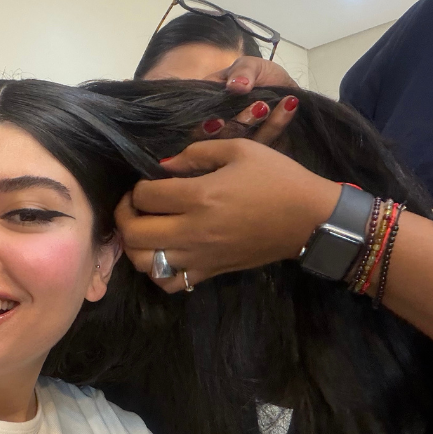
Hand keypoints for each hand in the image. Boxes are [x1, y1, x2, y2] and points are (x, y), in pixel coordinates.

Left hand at [115, 138, 339, 292]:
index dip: (138, 187)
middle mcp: (193, 231)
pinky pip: (169, 283)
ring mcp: (200, 257)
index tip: (148, 181)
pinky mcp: (210, 272)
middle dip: (124, 216)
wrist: (309, 219)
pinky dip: (156, 272)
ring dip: (135, 246)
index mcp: (200, 197)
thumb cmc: (277, 178)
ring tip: (143, 230)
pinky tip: (162, 254)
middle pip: (134, 232)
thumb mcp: (240, 150)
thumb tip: (163, 164)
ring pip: (144, 262)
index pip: (145, 196)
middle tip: (134, 205)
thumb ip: (196, 152)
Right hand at [197, 56, 300, 147]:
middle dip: (233, 125)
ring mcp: (238, 142)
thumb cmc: (266, 77)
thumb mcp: (252, 65)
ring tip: (266, 105)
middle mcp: (218, 128)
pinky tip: (289, 104)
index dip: (202, 124)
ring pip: (238, 143)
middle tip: (255, 108)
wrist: (293, 93)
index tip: (217, 120)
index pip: (194, 120)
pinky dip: (277, 122)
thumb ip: (242, 71)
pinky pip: (265, 144)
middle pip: (213, 139)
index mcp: (207, 106)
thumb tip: (235, 86)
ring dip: (253, 123)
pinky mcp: (258, 152)